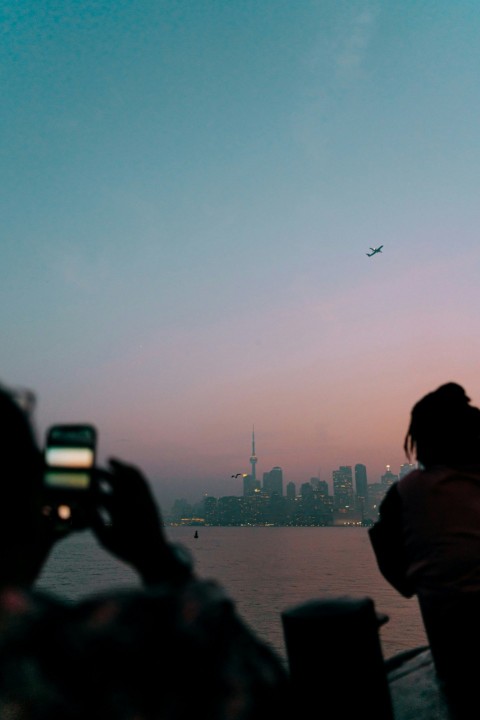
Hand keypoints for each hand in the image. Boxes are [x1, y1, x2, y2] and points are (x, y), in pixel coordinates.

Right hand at [91, 459, 190, 584]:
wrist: (153, 554)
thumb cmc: (126, 549)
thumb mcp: (105, 539)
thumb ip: (92, 521)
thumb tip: (80, 506)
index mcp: (119, 512)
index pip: (98, 495)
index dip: (86, 491)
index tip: (78, 488)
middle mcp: (132, 502)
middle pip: (114, 480)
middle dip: (100, 474)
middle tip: (89, 471)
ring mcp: (143, 499)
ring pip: (130, 476)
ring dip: (120, 467)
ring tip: (110, 461)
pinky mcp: (150, 499)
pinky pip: (142, 480)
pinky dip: (133, 471)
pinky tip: (127, 469)